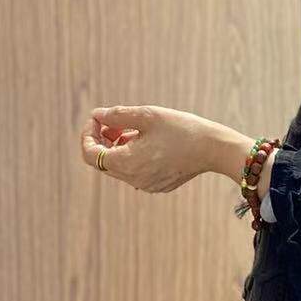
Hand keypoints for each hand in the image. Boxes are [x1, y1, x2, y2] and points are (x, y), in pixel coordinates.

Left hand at [80, 105, 248, 193]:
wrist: (213, 148)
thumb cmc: (181, 129)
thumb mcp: (146, 115)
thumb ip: (117, 115)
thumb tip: (97, 115)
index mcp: (127, 163)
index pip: (90, 154)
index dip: (87, 134)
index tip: (97, 118)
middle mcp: (134, 179)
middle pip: (103, 162)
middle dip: (102, 140)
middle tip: (113, 121)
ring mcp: (146, 185)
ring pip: (119, 167)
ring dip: (118, 147)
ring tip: (132, 129)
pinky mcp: (157, 185)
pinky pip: (135, 172)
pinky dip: (132, 156)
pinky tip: (146, 141)